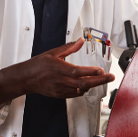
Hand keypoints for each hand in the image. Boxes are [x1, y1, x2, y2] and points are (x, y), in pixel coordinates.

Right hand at [0, 39, 115, 105]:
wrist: (27, 78)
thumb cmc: (39, 64)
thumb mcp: (53, 52)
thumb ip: (69, 48)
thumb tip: (80, 41)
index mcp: (59, 68)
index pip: (78, 71)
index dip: (90, 72)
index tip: (101, 70)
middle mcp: (61, 80)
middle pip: (84, 83)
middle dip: (99, 81)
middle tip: (110, 77)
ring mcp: (60, 89)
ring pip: (81, 89)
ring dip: (93, 85)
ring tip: (102, 80)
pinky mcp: (60, 95)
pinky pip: (75, 94)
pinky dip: (83, 89)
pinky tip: (88, 85)